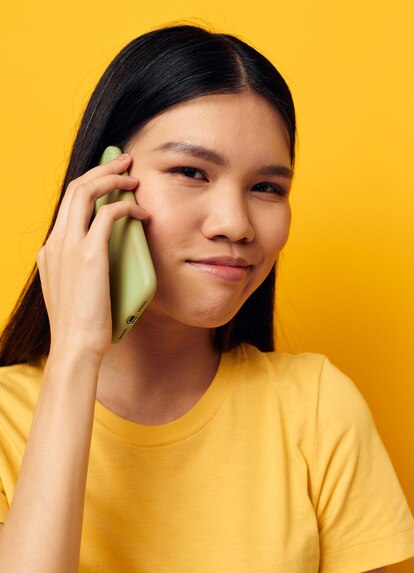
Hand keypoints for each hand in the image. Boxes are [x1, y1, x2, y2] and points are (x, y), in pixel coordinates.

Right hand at [36, 153, 146, 358]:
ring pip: (86, 191)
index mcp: (50, 250)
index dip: (89, 185)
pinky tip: (142, 212)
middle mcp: (55, 242)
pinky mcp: (88, 254)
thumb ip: (78, 270)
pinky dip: (127, 206)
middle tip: (125, 162)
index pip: (68, 205)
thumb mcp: (74, 292)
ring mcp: (68, 246)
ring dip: (112, 177)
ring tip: (134, 176)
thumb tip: (99, 260)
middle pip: (75, 188)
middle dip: (101, 169)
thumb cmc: (82, 325)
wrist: (75, 347)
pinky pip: (108, 214)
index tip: (109, 178)